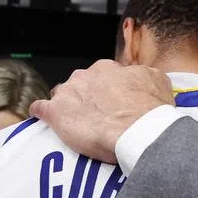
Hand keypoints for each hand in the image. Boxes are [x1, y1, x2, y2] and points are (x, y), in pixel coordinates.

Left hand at [30, 60, 172, 164]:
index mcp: (107, 68)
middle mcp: (85, 76)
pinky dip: (41, 114)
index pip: (101, 75)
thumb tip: (143, 78)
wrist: (138, 129)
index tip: (111, 103)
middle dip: (85, 97)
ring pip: (59, 95)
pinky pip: (40, 109)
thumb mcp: (158, 82)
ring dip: (65, 106)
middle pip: (79, 84)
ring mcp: (67, 93)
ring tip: (74, 123)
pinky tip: (44, 120)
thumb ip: (145, 77)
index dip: (106, 90)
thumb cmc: (149, 110)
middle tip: (96, 116)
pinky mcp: (55, 113)